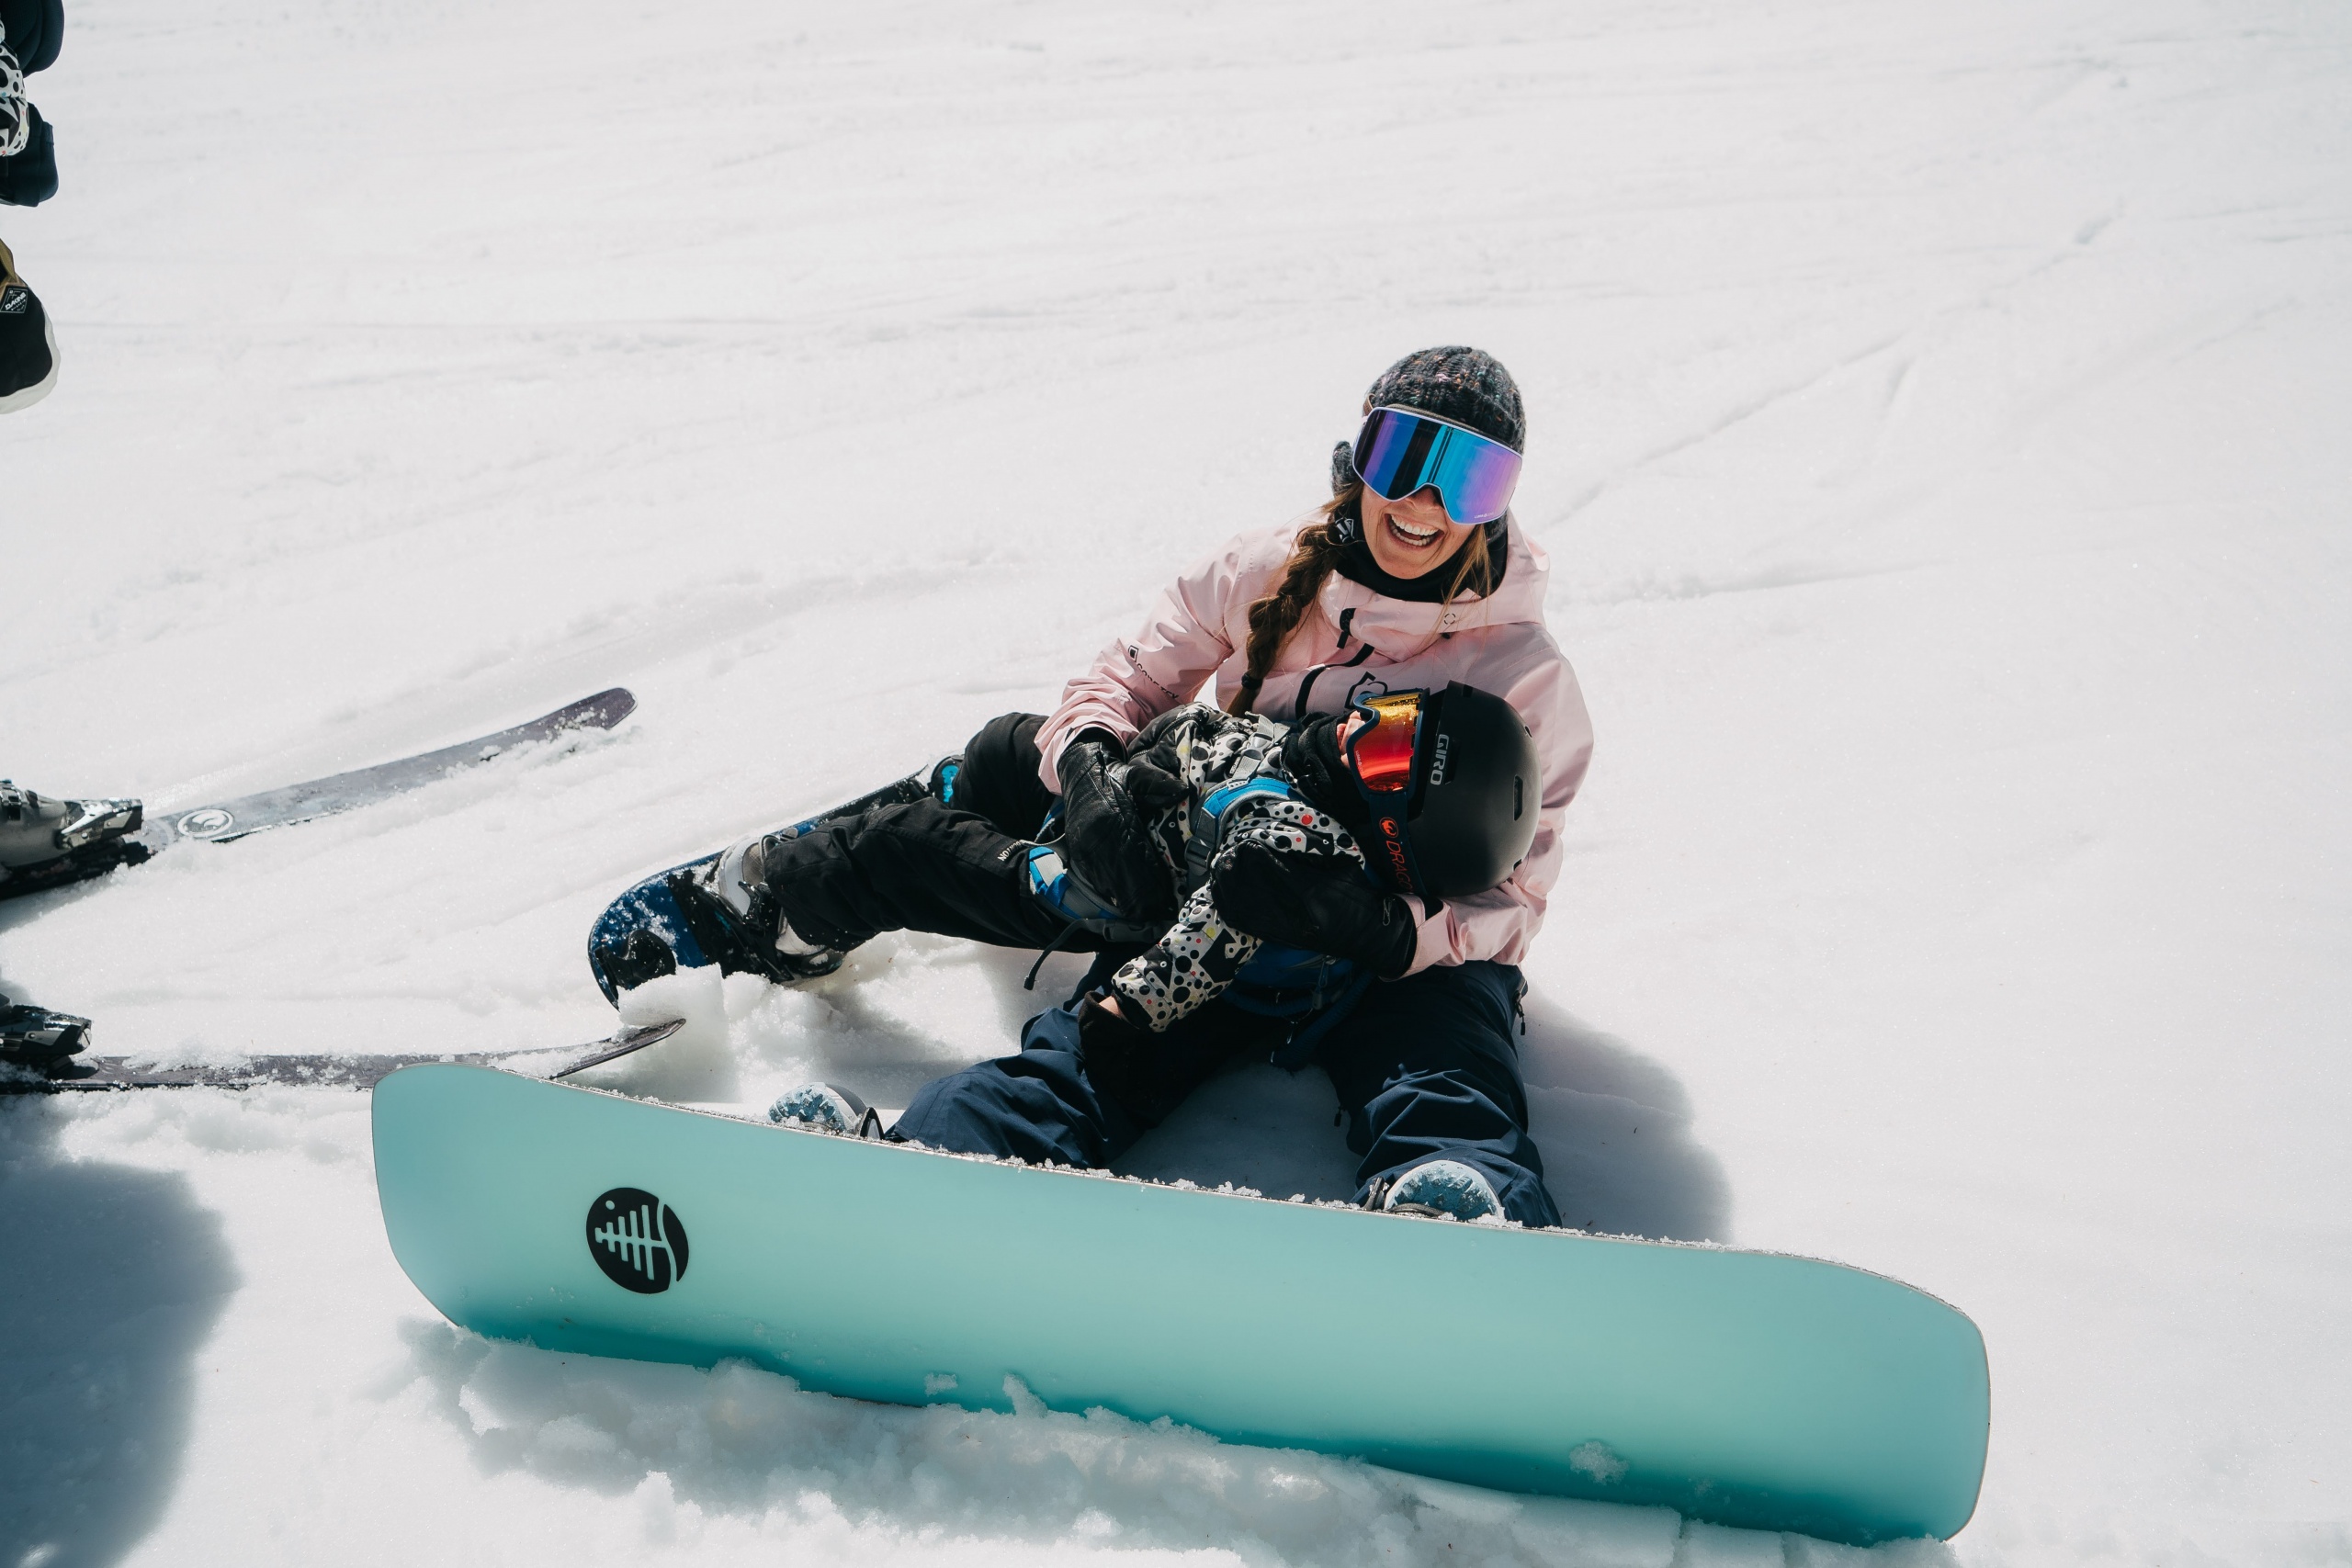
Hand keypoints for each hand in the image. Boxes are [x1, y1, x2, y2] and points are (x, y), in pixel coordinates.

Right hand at [1055, 733, 1176, 922]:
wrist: (1081, 774)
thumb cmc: (1115, 778)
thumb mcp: (1138, 775)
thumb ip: (1159, 784)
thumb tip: (1181, 790)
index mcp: (1112, 821)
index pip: (1136, 863)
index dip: (1152, 887)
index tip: (1168, 903)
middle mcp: (1096, 841)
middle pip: (1122, 884)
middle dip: (1143, 903)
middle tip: (1163, 915)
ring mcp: (1085, 851)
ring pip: (1110, 889)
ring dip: (1130, 903)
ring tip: (1151, 913)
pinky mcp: (1080, 856)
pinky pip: (1099, 883)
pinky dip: (1116, 895)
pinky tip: (1131, 903)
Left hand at [1210, 842, 1417, 976]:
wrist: (1367, 934)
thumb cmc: (1358, 896)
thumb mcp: (1343, 866)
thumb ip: (1313, 851)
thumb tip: (1281, 835)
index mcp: (1312, 891)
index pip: (1270, 867)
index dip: (1254, 851)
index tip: (1249, 840)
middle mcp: (1294, 913)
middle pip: (1249, 885)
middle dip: (1236, 865)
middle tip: (1231, 850)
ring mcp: (1284, 929)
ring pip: (1241, 904)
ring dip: (1227, 883)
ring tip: (1223, 866)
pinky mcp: (1278, 938)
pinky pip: (1242, 922)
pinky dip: (1227, 904)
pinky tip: (1221, 889)